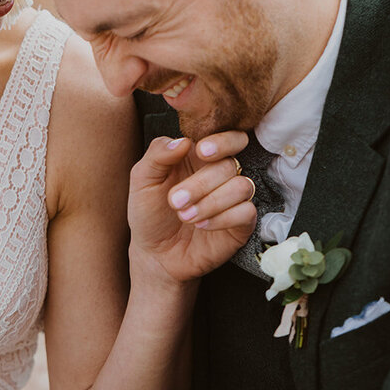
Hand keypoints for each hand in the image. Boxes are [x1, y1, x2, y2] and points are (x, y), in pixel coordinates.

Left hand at [128, 133, 256, 284]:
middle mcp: (220, 173)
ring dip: (211, 202)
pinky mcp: (241, 222)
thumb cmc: (149, 212)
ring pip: (242, 186)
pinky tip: (202, 225)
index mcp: (199, 156)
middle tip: (174, 201)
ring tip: (185, 216)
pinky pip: (247, 212)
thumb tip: (183, 141)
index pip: (227, 136)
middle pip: (229, 164)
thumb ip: (158, 154)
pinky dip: (222, 218)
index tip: (202, 152)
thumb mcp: (142, 179)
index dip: (221, 141)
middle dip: (201, 184)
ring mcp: (233, 198)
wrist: (154, 253)